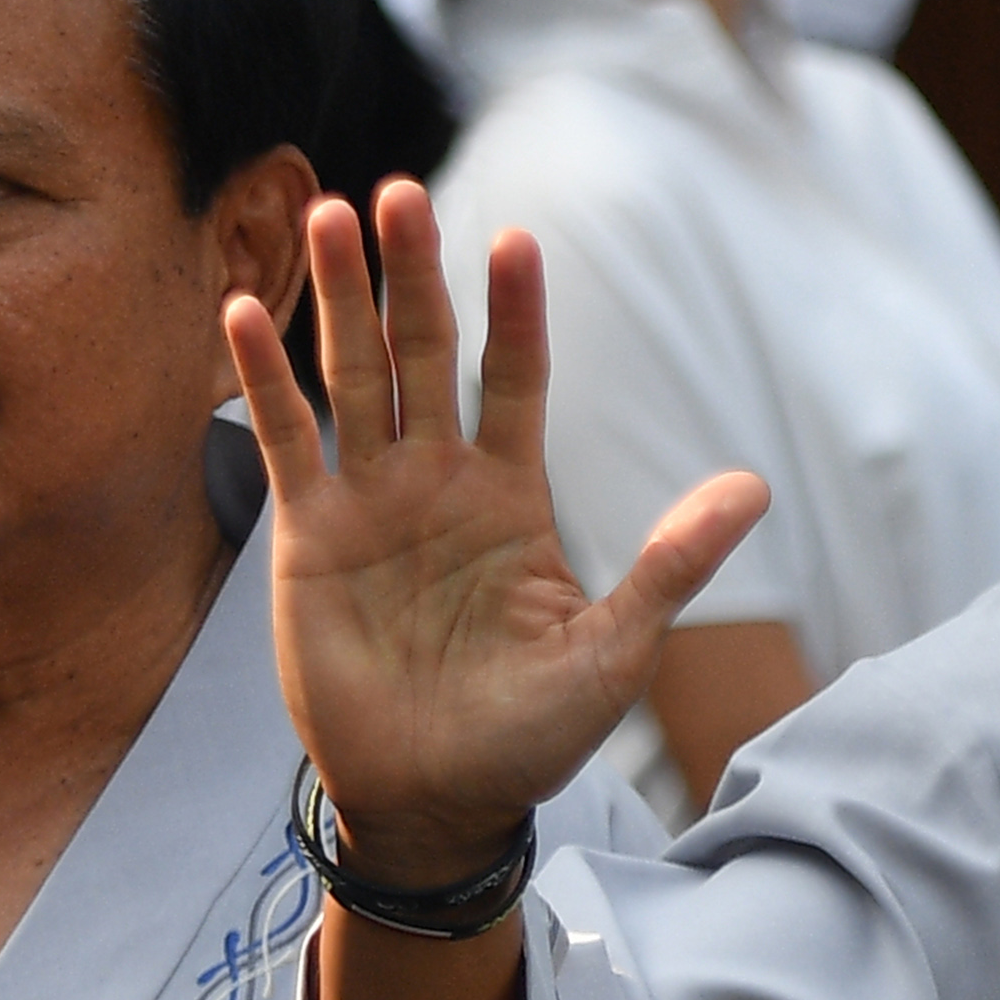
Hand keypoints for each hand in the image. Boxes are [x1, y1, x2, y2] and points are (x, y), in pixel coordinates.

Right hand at [226, 182, 767, 879]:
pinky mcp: (310, 538)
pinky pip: (287, 443)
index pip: (515, 378)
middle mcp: (437, 482)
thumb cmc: (529, 738)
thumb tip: (753, 485)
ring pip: (352, 376)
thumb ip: (670, 563)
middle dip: (415, 274)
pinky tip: (246, 311)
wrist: (436, 805)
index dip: (515, 312)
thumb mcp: (614, 652)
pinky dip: (265, 380)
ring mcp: (369, 503)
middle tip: (401, 193)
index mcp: (512, 497)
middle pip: (423, 352)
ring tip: (331, 214)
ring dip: (341, 299)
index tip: (517, 240)